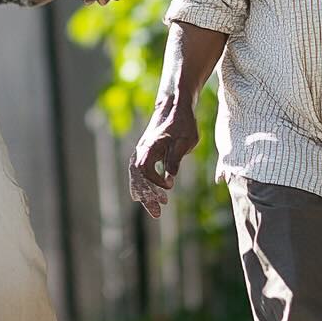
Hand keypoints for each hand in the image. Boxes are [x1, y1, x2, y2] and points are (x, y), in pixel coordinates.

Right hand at [128, 102, 198, 218]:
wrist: (178, 107)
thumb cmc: (184, 123)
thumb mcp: (185, 142)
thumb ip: (175, 160)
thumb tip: (168, 179)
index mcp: (150, 146)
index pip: (145, 170)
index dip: (155, 182)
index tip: (168, 189)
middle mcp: (142, 149)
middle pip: (137, 177)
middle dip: (146, 196)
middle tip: (157, 213)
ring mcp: (142, 151)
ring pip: (137, 176)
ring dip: (145, 193)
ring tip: (155, 209)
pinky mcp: (146, 153)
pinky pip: (138, 172)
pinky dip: (141, 185)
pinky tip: (145, 197)